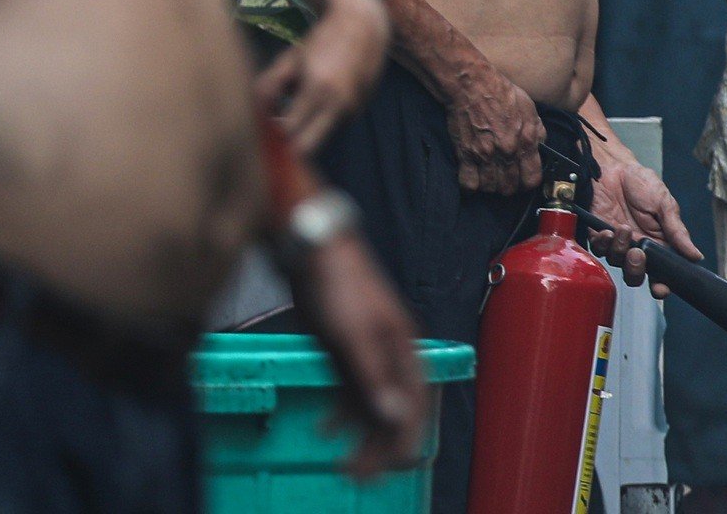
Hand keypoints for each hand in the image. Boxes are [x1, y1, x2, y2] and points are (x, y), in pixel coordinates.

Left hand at [259, 0, 388, 152]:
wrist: (364, 27)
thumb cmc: (321, 41)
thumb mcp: (289, 60)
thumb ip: (268, 87)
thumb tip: (257, 114)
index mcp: (317, 89)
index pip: (288, 130)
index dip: (272, 133)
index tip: (263, 127)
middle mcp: (338, 104)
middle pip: (306, 149)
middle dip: (288, 147)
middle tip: (275, 135)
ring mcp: (352, 109)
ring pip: (320, 138)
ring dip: (305, 132)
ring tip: (295, 108)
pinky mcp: (358, 111)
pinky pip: (333, 126)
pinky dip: (320, 121)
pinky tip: (318, 99)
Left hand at [286, 230, 429, 479]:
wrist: (311, 248)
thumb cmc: (336, 286)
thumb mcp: (353, 334)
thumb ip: (372, 376)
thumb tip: (395, 417)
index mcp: (403, 346)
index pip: (415, 402)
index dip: (407, 437)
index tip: (394, 470)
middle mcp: (390, 352)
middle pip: (393, 408)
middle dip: (379, 446)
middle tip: (358, 479)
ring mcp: (367, 351)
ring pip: (371, 404)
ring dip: (360, 436)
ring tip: (342, 466)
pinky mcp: (344, 348)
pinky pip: (349, 392)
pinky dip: (340, 415)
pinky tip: (324, 431)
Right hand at [444, 66, 545, 195]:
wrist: (473, 85)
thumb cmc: (502, 94)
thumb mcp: (529, 109)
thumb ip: (537, 131)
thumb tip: (541, 146)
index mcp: (525, 141)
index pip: (532, 179)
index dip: (528, 182)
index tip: (523, 179)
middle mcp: (507, 152)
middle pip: (509, 188)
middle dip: (508, 186)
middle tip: (504, 178)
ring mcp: (485, 155)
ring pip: (490, 189)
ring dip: (490, 186)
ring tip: (489, 176)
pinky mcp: (465, 154)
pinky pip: (468, 184)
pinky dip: (470, 185)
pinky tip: (473, 176)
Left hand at [586, 156, 701, 297]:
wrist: (613, 168)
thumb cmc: (641, 182)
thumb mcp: (664, 204)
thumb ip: (677, 232)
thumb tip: (696, 255)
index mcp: (658, 242)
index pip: (662, 272)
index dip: (662, 284)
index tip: (661, 288)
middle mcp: (638, 247)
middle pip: (637, 275)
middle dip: (637, 270)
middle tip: (638, 253)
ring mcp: (618, 243)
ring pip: (618, 264)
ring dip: (621, 250)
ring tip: (623, 228)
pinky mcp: (600, 237)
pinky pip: (601, 251)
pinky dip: (605, 243)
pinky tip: (609, 230)